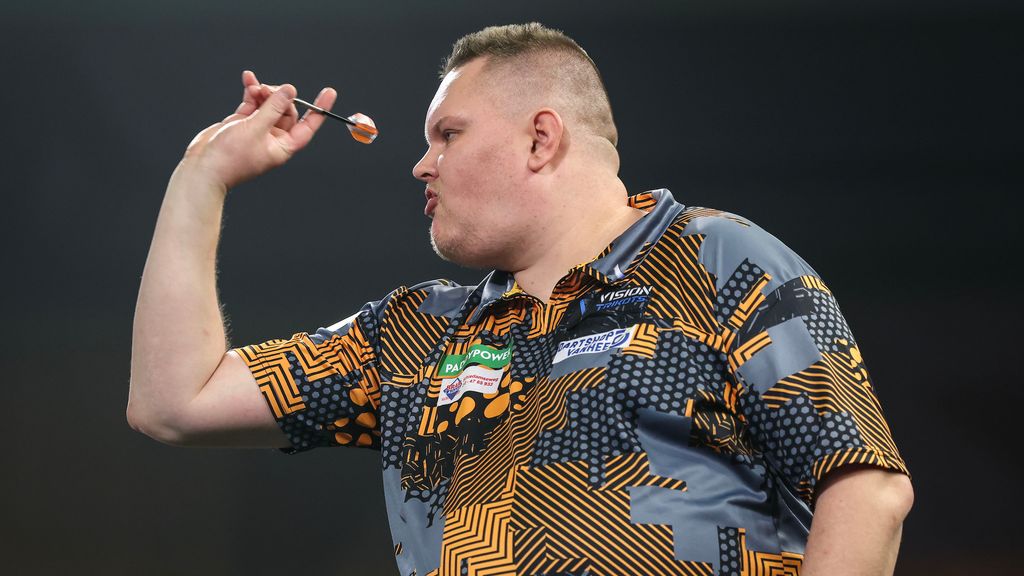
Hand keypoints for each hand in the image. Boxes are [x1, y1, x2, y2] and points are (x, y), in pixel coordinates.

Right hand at [182, 70, 337, 189]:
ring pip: (269, 104)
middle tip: (268, 89)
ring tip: (254, 85)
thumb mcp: (255, 129)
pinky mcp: (243, 123)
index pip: (308, 126)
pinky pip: (253, 103)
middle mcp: (273, 138)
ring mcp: (258, 130)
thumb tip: (289, 91)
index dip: (319, 109)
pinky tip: (248, 79)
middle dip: (279, 96)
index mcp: (283, 146)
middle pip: (287, 110)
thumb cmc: (230, 157)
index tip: (329, 92)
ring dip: (264, 92)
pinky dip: (251, 92)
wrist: (203, 167)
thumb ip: (272, 108)